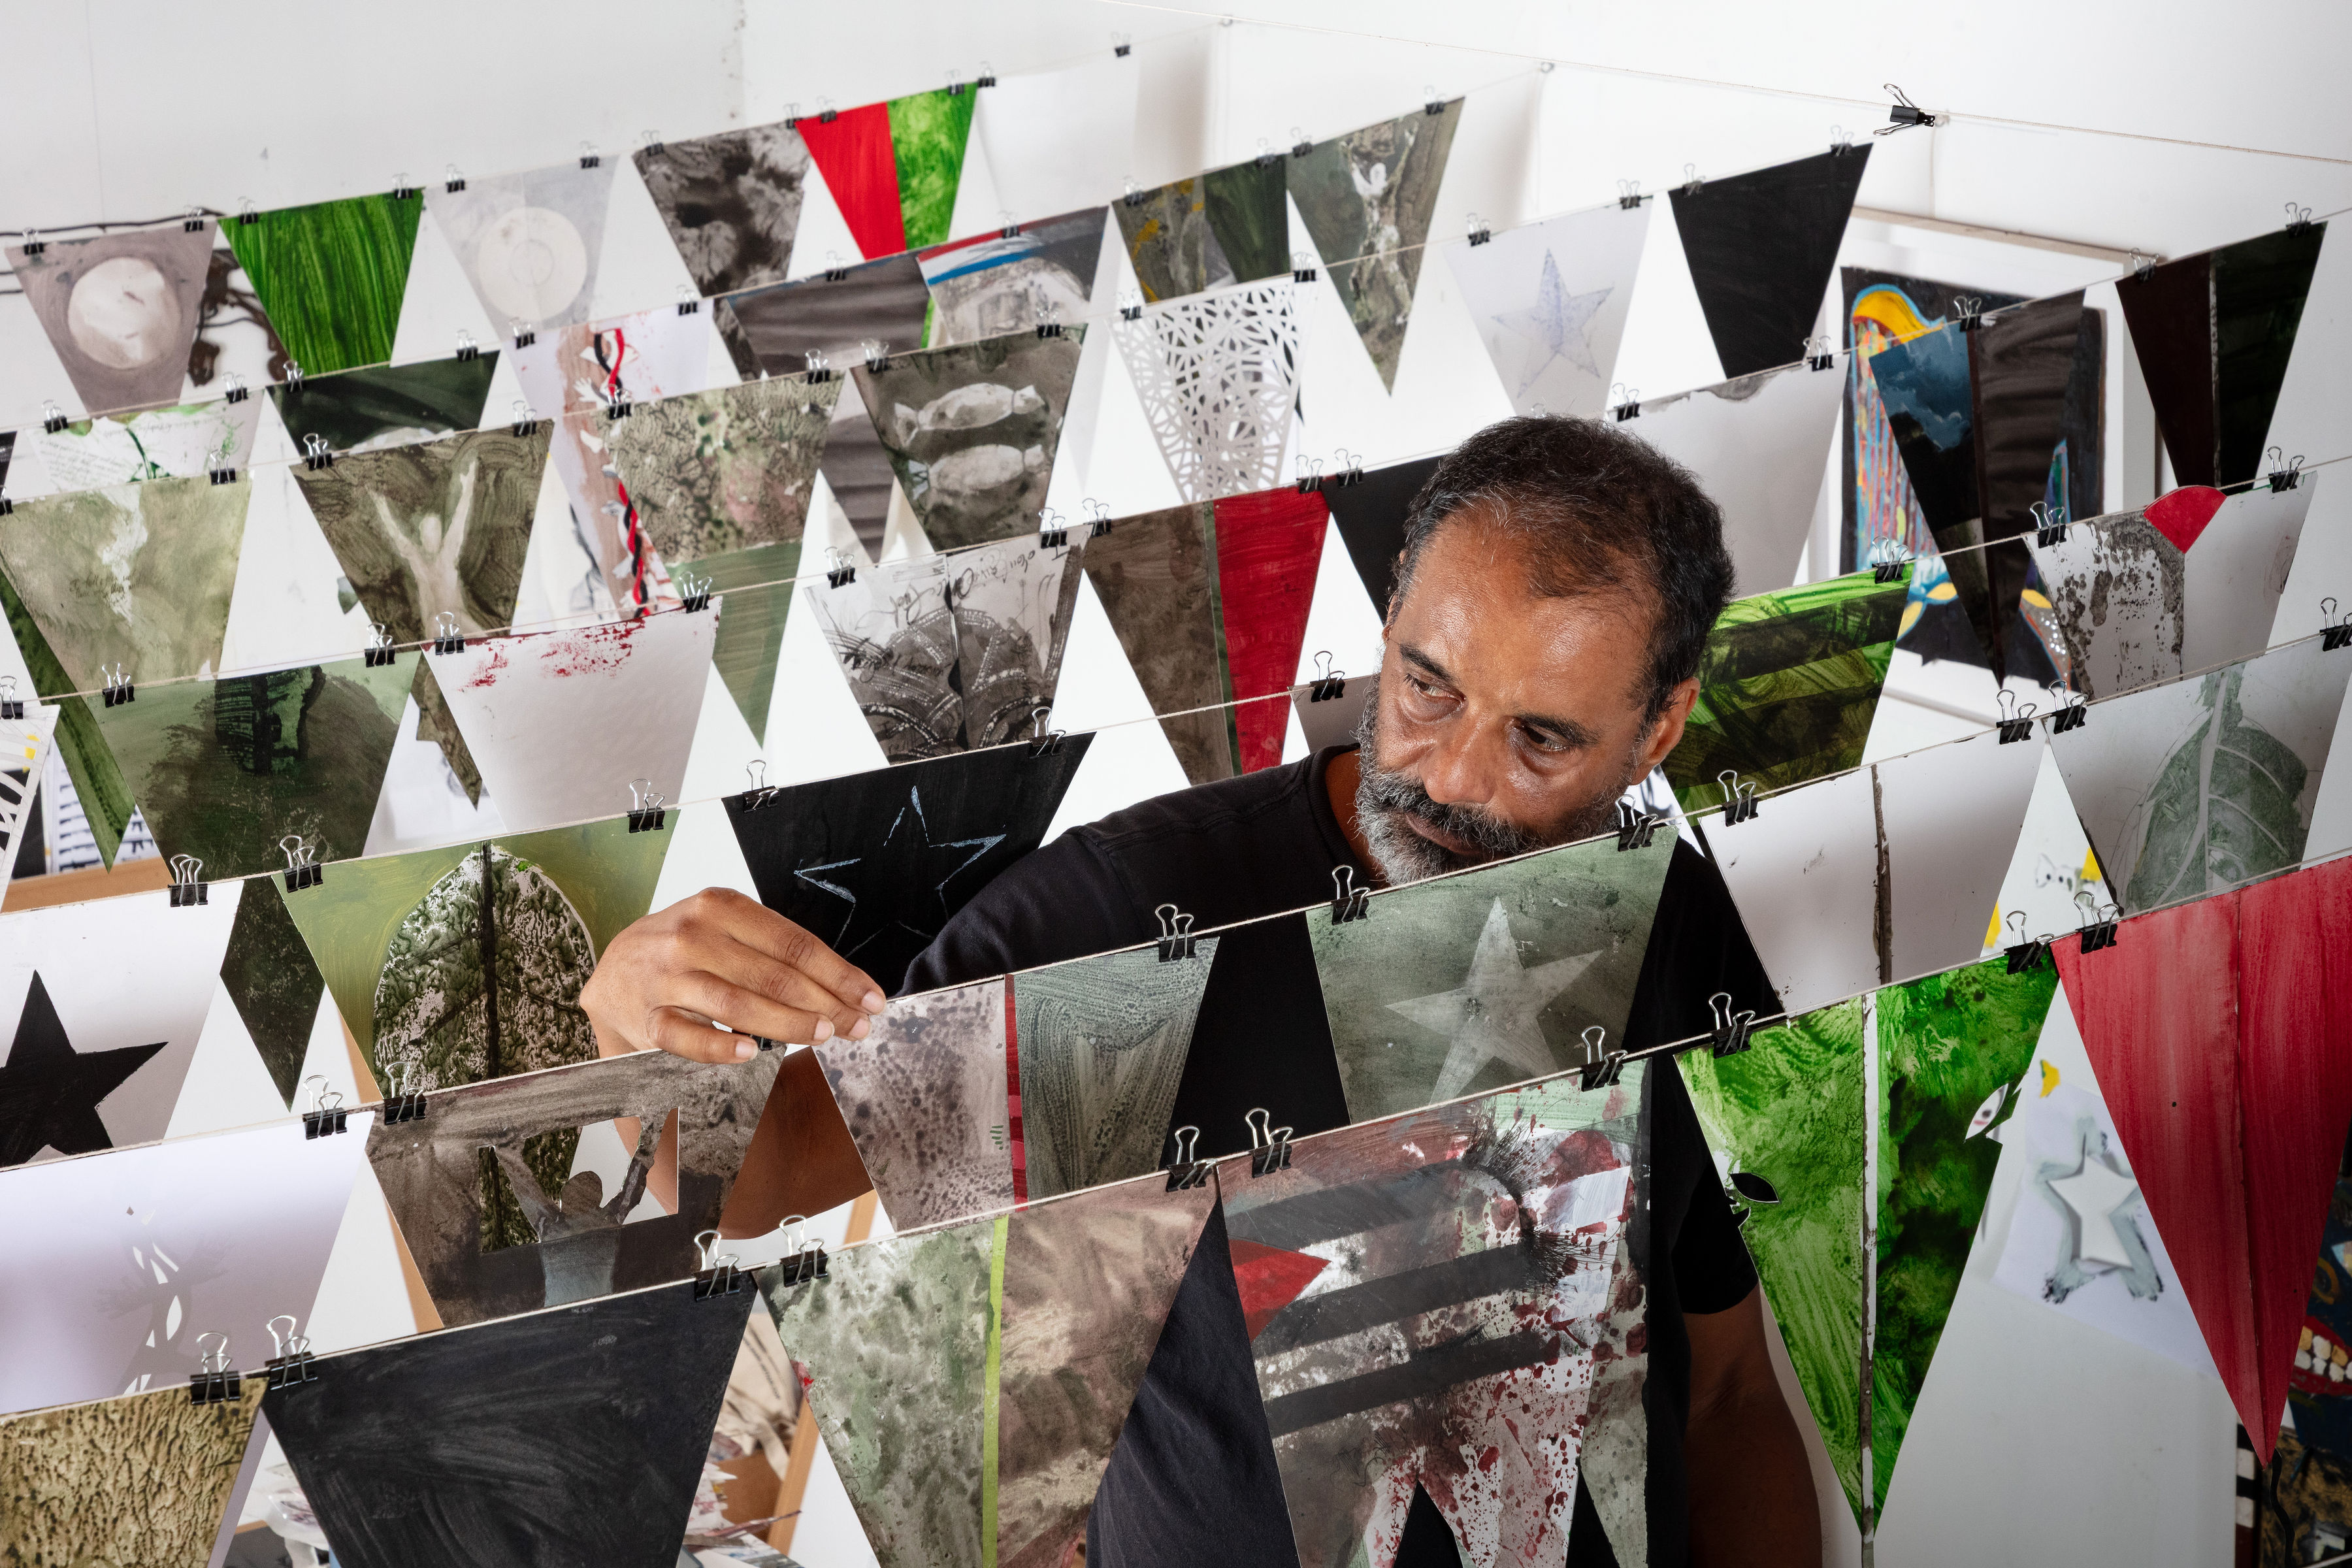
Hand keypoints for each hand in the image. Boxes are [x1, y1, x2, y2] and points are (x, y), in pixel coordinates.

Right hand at [581, 888, 887, 1063]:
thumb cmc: (684, 952)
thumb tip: (844, 987)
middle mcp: (693, 934)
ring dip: (787, 1024)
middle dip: (825, 1004)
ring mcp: (666, 975)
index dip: (839, 974)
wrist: (612, 972)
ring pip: (737, 1003)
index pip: (794, 943)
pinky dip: (718, 1046)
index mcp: (721, 906)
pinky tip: (749, 1054)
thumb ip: (774, 952)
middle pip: (774, 974)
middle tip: (858, 1026)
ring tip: (824, 1034)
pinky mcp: (645, 1015)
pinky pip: (686, 1035)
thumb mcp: (726, 931)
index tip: (872, 998)